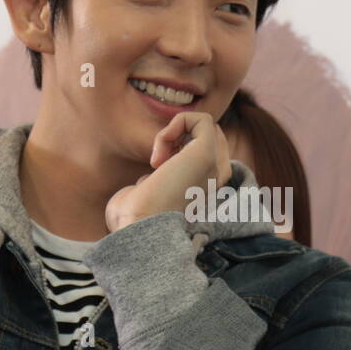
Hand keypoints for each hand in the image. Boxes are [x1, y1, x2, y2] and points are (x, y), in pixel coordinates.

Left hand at [105, 111, 230, 232]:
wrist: (139, 230)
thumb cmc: (134, 220)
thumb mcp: (145, 199)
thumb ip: (153, 184)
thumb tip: (149, 177)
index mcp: (205, 191)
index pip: (204, 154)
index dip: (179, 150)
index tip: (156, 170)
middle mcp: (216, 180)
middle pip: (210, 137)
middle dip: (181, 137)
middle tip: (158, 162)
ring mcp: (215, 167)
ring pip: (207, 127)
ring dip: (177, 131)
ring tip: (158, 157)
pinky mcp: (207, 154)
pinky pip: (202, 119)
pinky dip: (178, 123)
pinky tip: (161, 152)